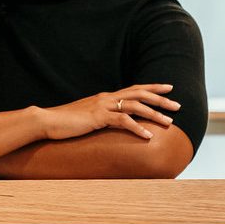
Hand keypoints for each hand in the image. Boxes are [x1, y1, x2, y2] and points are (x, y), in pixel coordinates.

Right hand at [39, 84, 179, 140]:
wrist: (47, 121)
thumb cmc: (66, 122)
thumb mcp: (88, 117)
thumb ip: (101, 117)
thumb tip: (112, 122)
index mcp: (106, 97)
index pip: (134, 88)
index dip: (152, 87)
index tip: (169, 88)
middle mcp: (107, 98)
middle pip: (140, 94)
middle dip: (160, 99)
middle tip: (177, 105)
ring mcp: (103, 106)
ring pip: (135, 106)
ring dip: (154, 114)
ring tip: (169, 123)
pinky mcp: (98, 118)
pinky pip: (122, 121)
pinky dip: (137, 128)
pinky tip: (148, 136)